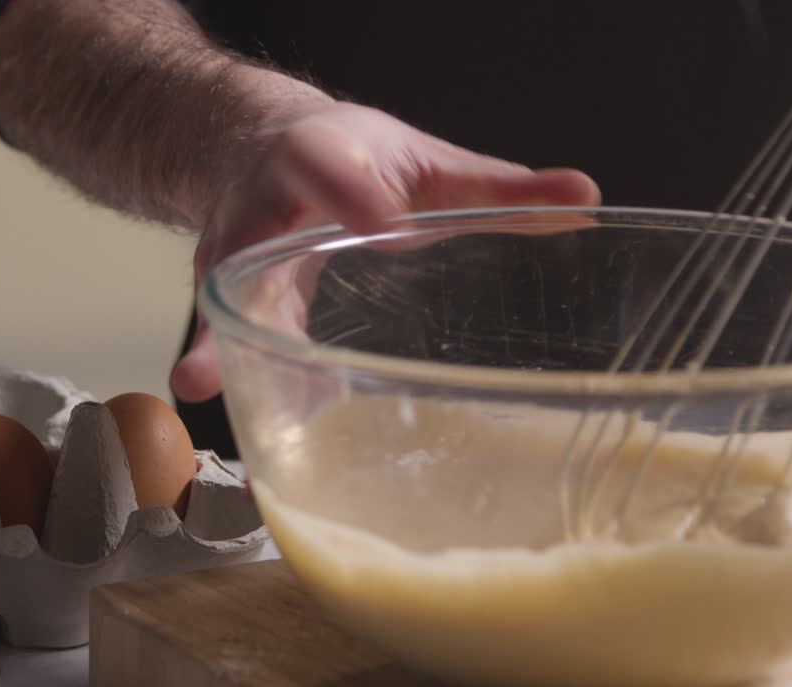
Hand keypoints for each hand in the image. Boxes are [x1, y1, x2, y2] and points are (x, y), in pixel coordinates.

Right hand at [169, 102, 601, 402]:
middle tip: (246, 321)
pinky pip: (235, 338)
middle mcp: (260, 205)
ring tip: (205, 388)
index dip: (349, 190)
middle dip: (245, 288)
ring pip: (223, 300)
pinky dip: (244, 379)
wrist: (261, 149)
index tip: (382, 223)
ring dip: (217, 346)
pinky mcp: (234, 298)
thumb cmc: (352, 156)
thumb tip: (586, 196)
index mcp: (315, 154)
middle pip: (245, 243)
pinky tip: (269, 432)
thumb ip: (498, 186)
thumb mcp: (423, 160)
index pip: (328, 165)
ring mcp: (234, 254)